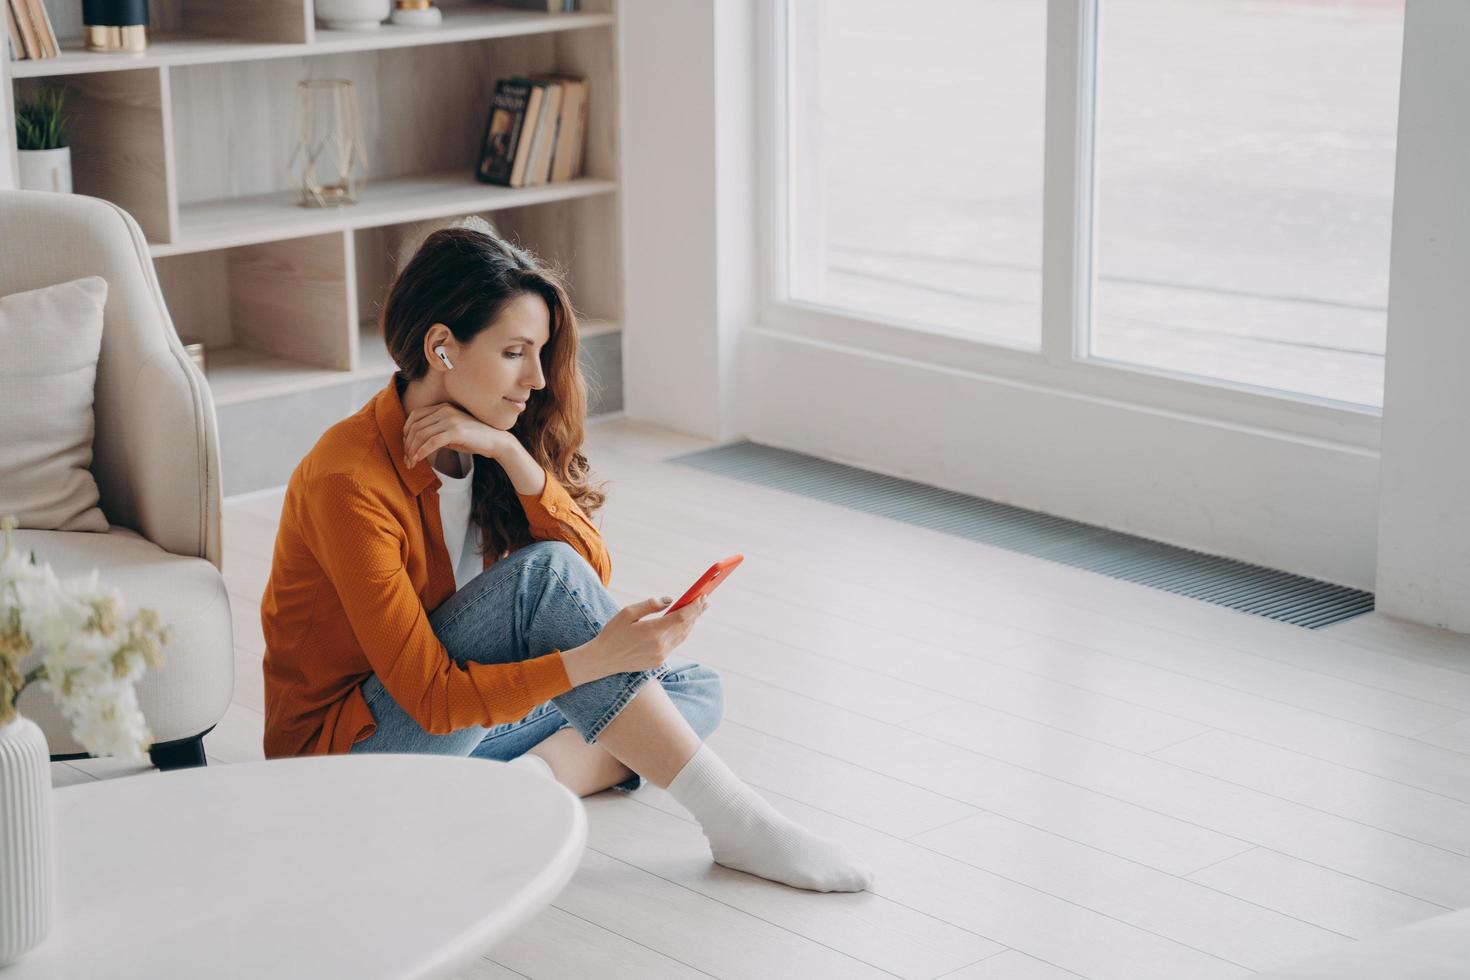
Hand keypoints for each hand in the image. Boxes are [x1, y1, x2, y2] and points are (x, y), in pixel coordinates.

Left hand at [403, 403, 516, 468]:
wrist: (496, 441)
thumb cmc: (474, 439)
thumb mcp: (451, 431)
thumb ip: (435, 432)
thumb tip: (416, 442)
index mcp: (443, 407)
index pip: (415, 415)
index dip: (406, 431)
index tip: (405, 446)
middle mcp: (445, 410)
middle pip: (416, 426)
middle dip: (407, 444)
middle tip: (406, 459)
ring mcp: (450, 419)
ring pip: (421, 435)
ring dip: (412, 451)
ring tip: (410, 463)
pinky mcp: (455, 431)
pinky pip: (431, 442)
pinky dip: (421, 452)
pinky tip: (418, 460)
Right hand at [562, 594, 709, 685]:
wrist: (603, 659)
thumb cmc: (613, 632)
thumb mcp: (628, 612)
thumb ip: (650, 605)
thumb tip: (670, 600)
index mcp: (653, 631)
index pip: (682, 617)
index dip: (694, 607)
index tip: (702, 596)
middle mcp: (660, 645)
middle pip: (686, 627)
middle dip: (696, 613)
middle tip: (705, 600)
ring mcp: (660, 655)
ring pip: (682, 636)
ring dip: (691, 623)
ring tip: (698, 611)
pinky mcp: (658, 661)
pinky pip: (675, 644)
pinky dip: (682, 633)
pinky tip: (684, 625)